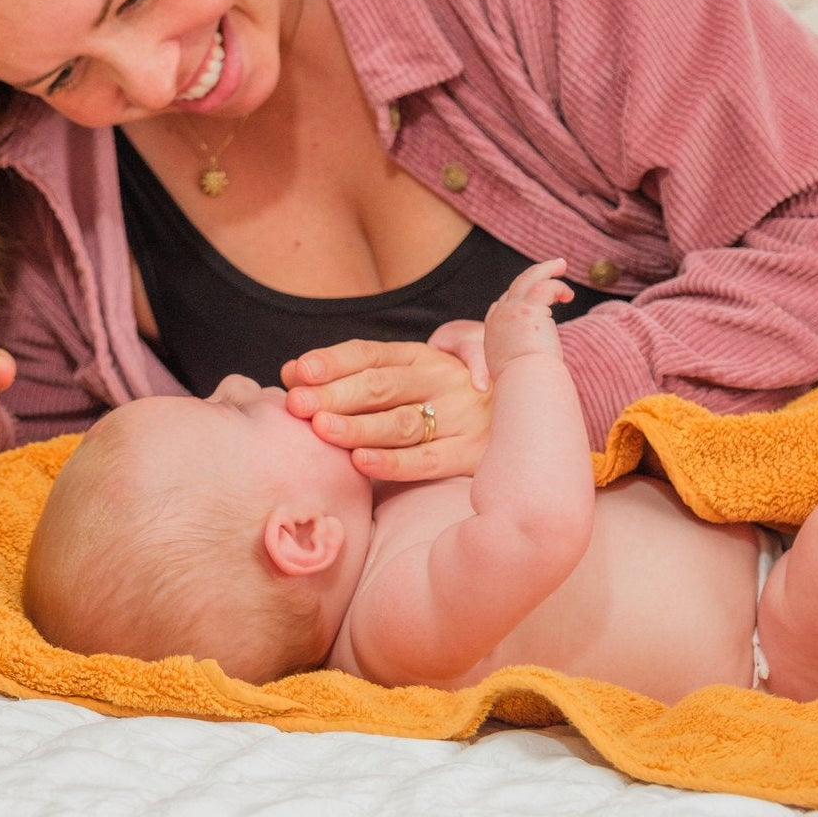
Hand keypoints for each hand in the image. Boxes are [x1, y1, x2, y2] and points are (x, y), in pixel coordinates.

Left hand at [281, 335, 492, 480]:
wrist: (526, 415)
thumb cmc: (439, 399)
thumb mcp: (408, 373)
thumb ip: (352, 374)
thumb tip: (291, 374)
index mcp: (420, 356)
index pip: (370, 354)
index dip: (332, 361)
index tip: (297, 372)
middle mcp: (440, 381)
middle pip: (381, 386)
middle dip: (334, 394)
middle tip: (298, 405)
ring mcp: (458, 417)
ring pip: (400, 423)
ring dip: (357, 426)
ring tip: (322, 429)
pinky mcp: (470, 455)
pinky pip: (426, 462)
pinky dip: (392, 463)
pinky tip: (360, 463)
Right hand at [483, 258, 573, 376]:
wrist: (523, 382)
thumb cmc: (523, 382)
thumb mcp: (510, 367)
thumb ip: (516, 357)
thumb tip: (533, 363)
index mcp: (494, 330)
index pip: (502, 305)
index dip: (517, 297)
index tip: (532, 297)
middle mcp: (500, 316)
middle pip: (516, 286)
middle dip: (535, 273)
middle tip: (555, 266)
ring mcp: (513, 310)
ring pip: (529, 278)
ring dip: (547, 270)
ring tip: (561, 265)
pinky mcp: (529, 308)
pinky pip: (545, 287)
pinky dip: (558, 287)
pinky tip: (567, 296)